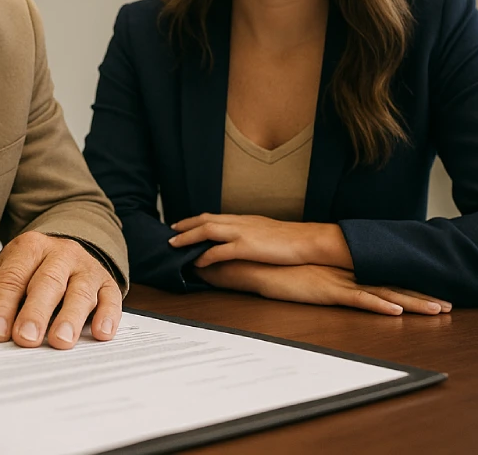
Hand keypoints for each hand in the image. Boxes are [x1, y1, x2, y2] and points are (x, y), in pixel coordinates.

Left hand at [0, 231, 121, 349]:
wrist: (70, 249)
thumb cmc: (33, 269)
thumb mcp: (5, 272)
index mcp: (29, 249)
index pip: (13, 277)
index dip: (3, 304)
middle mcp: (60, 254)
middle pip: (47, 283)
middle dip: (35, 312)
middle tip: (25, 338)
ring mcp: (86, 268)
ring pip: (79, 291)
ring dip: (70, 317)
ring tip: (60, 340)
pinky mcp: (108, 283)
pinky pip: (111, 298)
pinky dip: (108, 316)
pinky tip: (101, 333)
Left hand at [169, 213, 351, 268]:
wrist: (308, 241)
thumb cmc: (291, 239)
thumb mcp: (266, 232)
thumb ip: (251, 234)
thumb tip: (242, 240)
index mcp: (244, 219)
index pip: (213, 216)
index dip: (195, 220)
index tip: (182, 224)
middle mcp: (240, 222)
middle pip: (205, 220)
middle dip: (185, 225)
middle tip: (170, 232)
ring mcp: (242, 233)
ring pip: (207, 231)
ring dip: (188, 238)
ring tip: (174, 244)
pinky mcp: (247, 247)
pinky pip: (220, 251)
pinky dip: (205, 255)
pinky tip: (196, 261)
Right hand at [198, 261, 450, 315]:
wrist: (256, 263)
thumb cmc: (278, 270)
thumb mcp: (308, 277)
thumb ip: (324, 280)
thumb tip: (336, 287)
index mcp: (345, 271)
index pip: (383, 280)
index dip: (409, 288)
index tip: (432, 294)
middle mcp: (347, 274)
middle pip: (391, 286)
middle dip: (421, 296)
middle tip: (448, 305)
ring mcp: (339, 281)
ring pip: (383, 293)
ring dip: (412, 302)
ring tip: (438, 310)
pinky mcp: (326, 290)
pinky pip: (357, 300)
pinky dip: (378, 306)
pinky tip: (396, 311)